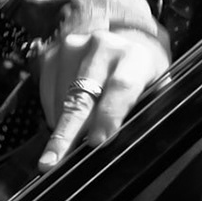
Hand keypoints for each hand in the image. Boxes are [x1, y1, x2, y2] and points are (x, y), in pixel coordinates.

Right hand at [37, 26, 170, 171]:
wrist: (124, 39)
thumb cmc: (140, 72)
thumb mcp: (154, 88)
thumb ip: (144, 110)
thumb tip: (124, 142)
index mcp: (135, 56)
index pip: (121, 86)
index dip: (108, 115)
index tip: (96, 142)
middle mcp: (102, 47)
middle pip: (82, 97)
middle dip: (66, 132)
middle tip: (51, 161)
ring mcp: (74, 49)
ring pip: (61, 100)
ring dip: (62, 128)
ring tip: (65, 147)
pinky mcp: (52, 55)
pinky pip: (47, 94)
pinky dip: (54, 114)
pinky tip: (65, 120)